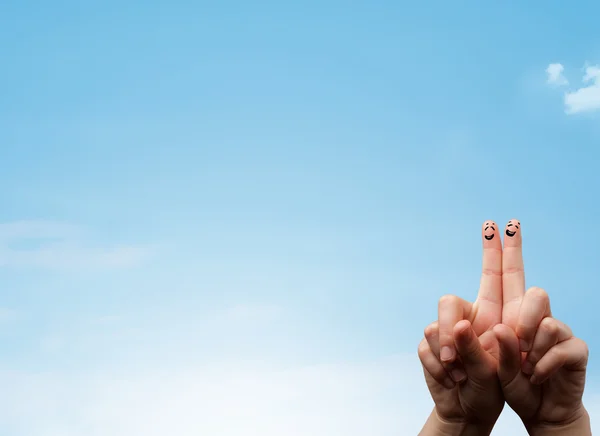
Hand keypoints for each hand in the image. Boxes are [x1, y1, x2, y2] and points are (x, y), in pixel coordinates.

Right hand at [417, 221, 503, 429]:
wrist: (466, 410)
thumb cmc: (489, 388)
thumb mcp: (494, 370)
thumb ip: (477, 347)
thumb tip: (457, 325)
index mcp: (496, 316)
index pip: (501, 277)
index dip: (503, 250)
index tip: (505, 224)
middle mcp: (469, 318)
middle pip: (451, 299)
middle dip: (450, 309)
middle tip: (476, 274)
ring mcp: (445, 332)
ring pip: (435, 325)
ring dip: (447, 350)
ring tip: (459, 372)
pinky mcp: (429, 346)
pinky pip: (425, 346)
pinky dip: (438, 365)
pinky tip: (450, 378)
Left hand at [494, 220, 589, 432]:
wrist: (537, 413)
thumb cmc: (507, 386)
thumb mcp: (484, 369)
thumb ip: (483, 349)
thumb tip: (502, 329)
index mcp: (504, 315)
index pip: (500, 277)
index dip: (498, 251)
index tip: (492, 224)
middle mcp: (530, 318)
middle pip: (530, 286)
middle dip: (517, 259)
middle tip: (510, 275)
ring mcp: (554, 332)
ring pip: (544, 317)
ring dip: (528, 344)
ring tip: (520, 365)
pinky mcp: (573, 350)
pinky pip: (561, 346)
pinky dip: (541, 365)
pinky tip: (532, 376)